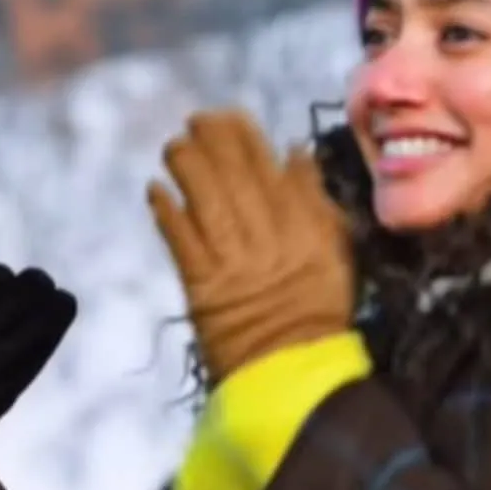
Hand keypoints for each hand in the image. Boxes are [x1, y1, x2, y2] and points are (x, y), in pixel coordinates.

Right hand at [0, 199, 76, 466]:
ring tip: (55, 294)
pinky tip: (60, 311)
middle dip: (28, 291)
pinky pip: (35, 359)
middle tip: (37, 279)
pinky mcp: (1, 395)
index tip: (0, 274)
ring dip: (48, 310)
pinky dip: (52, 334)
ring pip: (26, 335)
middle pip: (6, 310)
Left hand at [148, 109, 353, 381]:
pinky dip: (166, 211)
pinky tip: (155, 188)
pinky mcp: (201, 284)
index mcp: (303, 226)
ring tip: (173, 146)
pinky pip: (180, 239)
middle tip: (196, 119)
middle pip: (234, 176)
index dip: (245, 138)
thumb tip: (296, 153)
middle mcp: (268, 236)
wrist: (292, 373)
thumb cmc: (316, 314)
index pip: (269, 168)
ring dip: (186, 166)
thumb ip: (316, 201)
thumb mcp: (335, 252)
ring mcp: (232, 260)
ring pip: (205, 199)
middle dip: (212, 141)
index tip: (229, 116)